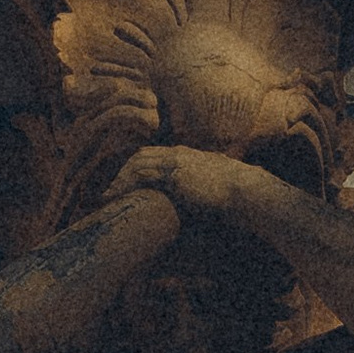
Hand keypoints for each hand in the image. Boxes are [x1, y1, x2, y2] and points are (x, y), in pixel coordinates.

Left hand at [111, 144, 270, 225]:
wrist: (246, 191)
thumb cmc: (237, 192)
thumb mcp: (217, 183)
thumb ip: (204, 184)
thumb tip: (200, 198)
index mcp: (188, 155)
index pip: (153, 154)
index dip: (136, 166)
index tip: (125, 181)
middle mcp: (179, 154)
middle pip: (141, 156)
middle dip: (123, 171)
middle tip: (110, 189)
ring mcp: (176, 162)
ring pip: (137, 163)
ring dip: (120, 179)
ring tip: (107, 195)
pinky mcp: (174, 175)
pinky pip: (141, 175)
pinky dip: (124, 184)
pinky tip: (115, 196)